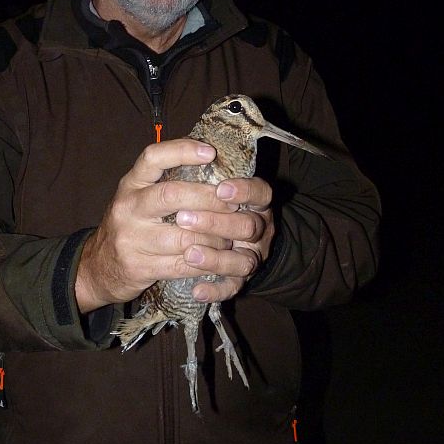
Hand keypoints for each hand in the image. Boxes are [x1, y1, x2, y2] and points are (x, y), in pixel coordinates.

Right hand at [75, 138, 255, 312]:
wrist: (99, 266)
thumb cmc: (130, 225)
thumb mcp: (138, 196)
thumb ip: (164, 180)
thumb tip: (210, 159)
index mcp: (130, 184)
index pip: (153, 157)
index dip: (182, 151)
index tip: (210, 152)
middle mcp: (127, 207)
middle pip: (172, 195)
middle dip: (209, 198)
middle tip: (235, 202)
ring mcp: (130, 238)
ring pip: (182, 236)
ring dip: (214, 236)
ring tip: (233, 235)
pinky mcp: (138, 267)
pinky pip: (180, 266)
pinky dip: (205, 262)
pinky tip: (219, 258)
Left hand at [176, 176, 274, 303]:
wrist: (235, 242)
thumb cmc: (213, 206)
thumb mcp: (215, 187)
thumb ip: (207, 175)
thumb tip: (187, 153)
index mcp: (255, 202)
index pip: (260, 192)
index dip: (243, 191)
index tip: (221, 189)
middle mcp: (259, 228)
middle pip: (248, 226)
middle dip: (216, 223)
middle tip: (183, 218)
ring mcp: (252, 255)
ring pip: (243, 261)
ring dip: (215, 258)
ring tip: (188, 253)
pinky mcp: (241, 280)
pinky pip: (233, 289)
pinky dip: (215, 291)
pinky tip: (196, 290)